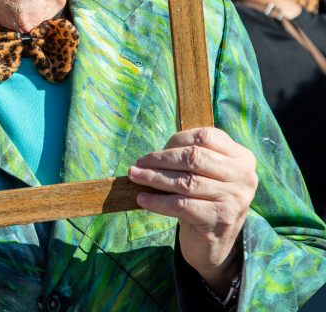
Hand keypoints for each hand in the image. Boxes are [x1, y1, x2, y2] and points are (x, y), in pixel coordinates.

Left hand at [128, 127, 256, 294]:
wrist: (215, 241)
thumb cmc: (205, 197)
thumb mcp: (204, 172)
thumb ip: (187, 156)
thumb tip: (152, 155)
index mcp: (242, 157)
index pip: (205, 137)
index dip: (176, 140)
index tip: (155, 150)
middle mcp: (244, 176)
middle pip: (194, 158)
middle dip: (161, 159)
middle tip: (139, 163)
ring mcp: (235, 199)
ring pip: (186, 181)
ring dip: (154, 178)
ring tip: (135, 176)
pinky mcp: (222, 220)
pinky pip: (182, 205)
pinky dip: (158, 201)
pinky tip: (142, 199)